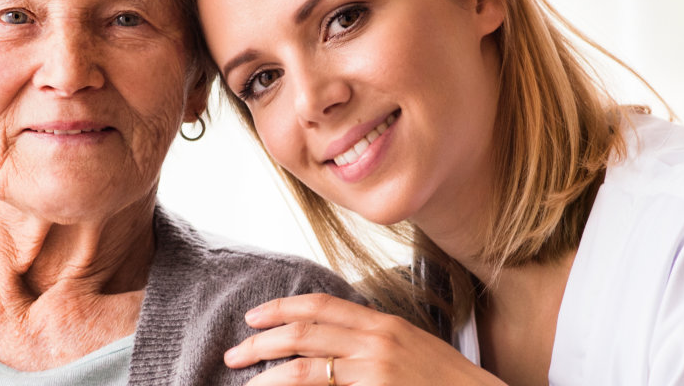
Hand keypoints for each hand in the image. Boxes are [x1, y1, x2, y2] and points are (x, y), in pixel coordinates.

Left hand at [225, 293, 504, 385]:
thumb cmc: (448, 384)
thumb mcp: (412, 351)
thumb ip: (375, 342)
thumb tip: (335, 345)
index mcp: (384, 325)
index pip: (322, 305)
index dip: (283, 308)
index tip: (255, 317)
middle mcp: (377, 342)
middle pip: (304, 332)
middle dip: (262, 342)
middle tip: (235, 353)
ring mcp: (376, 370)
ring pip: (305, 367)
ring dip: (268, 375)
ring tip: (245, 382)